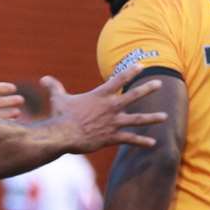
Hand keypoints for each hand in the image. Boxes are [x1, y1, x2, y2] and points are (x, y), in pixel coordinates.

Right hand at [43, 65, 165, 152]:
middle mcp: (110, 107)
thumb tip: (44, 79)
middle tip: (160, 84)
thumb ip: (54, 87)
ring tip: (165, 117)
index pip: (118, 80)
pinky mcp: (112, 137)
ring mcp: (113, 123)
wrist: (63, 135)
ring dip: (152, 118)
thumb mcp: (58, 98)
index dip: (130, 72)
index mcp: (100, 96)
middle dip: (148, 89)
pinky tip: (153, 144)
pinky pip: (130, 139)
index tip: (141, 66)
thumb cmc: (61, 116)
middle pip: (134, 96)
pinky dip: (142, 142)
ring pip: (138, 119)